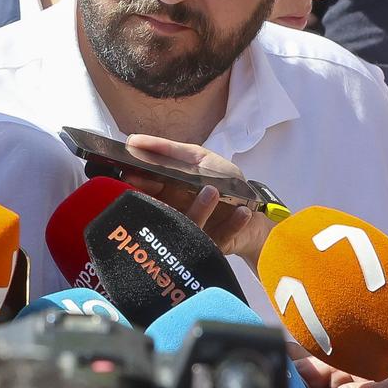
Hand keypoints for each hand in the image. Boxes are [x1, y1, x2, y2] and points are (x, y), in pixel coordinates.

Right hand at [116, 134, 269, 263]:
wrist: (254, 210)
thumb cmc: (225, 183)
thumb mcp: (198, 158)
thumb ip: (170, 150)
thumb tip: (134, 140)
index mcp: (167, 194)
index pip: (145, 190)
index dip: (138, 183)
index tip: (133, 176)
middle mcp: (176, 216)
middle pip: (161, 212)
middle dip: (162, 201)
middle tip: (170, 189)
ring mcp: (194, 234)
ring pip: (188, 226)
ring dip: (201, 209)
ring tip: (212, 191)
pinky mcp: (214, 246)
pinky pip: (220, 238)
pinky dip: (232, 224)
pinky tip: (242, 211)